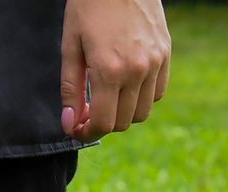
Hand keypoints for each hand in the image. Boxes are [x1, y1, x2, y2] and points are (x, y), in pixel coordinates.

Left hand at [61, 0, 170, 140]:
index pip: (103, 124)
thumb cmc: (87, 10)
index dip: (86, 134)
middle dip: (101, 125)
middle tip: (85, 114)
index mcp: (110, 70)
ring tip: (104, 101)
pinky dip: (140, 99)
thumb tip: (70, 123)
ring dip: (121, 114)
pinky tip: (123, 88)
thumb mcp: (70, 49)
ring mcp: (155, 61)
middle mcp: (137, 70)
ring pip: (142, 112)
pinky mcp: (165, 53)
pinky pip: (157, 92)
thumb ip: (70, 90)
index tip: (75, 129)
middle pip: (122, 122)